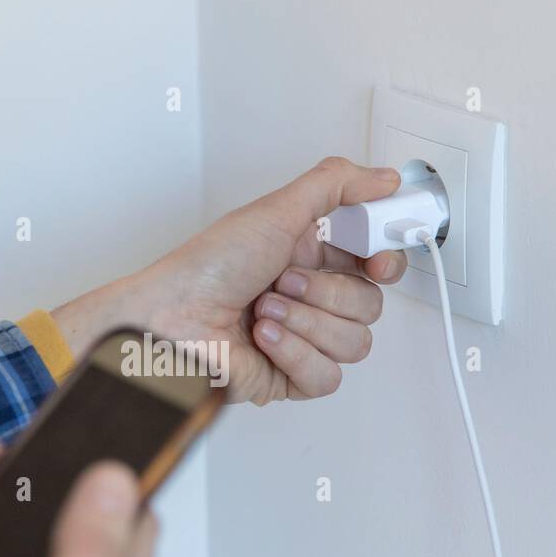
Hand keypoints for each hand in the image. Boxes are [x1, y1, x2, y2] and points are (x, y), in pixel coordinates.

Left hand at [51, 157, 407, 404]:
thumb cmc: (205, 268)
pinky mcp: (291, 378)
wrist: (170, 322)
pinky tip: (264, 339)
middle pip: (371, 305)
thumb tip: (383, 178)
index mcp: (309, 256)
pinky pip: (328, 376)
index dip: (385, 262)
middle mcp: (309, 298)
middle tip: (284, 280)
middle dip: (326, 292)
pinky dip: (295, 354)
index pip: (374, 262)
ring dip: (307, 322)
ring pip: (355, 343)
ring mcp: (303, 340)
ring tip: (265, 310)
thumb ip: (336, 185)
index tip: (378, 258)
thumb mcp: (275, 210)